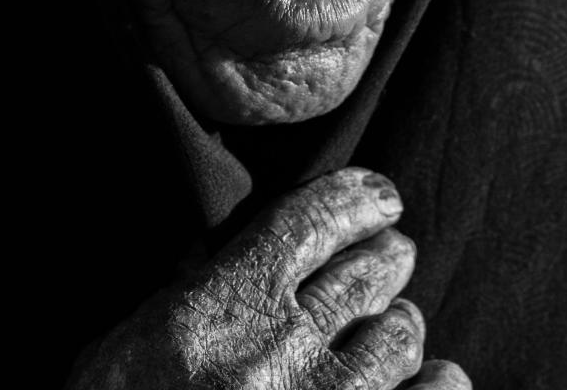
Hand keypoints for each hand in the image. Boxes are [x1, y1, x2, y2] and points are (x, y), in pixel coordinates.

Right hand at [67, 167, 470, 388]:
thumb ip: (186, 297)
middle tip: (393, 256)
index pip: (309, 222)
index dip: (355, 198)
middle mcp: (280, 351)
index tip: (382, 195)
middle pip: (367, 272)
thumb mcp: (127, 349)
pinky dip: (439, 386)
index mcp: (222, 310)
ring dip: (402, 323)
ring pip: (400, 337)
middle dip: (385, 257)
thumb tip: (230, 256)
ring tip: (399, 323)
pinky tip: (438, 379)